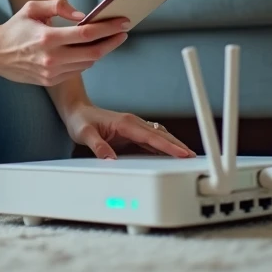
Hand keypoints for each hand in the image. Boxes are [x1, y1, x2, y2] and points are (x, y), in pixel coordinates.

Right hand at [0, 0, 128, 85]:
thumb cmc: (15, 26)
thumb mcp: (32, 7)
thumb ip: (58, 6)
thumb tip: (83, 15)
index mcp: (48, 38)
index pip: (87, 34)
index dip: (109, 28)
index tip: (124, 22)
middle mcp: (51, 58)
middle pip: (93, 52)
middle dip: (112, 41)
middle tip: (124, 32)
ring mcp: (51, 72)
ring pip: (87, 63)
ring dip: (101, 51)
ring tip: (109, 39)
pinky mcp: (50, 81)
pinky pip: (77, 71)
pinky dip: (86, 60)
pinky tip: (90, 50)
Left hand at [61, 103, 196, 159]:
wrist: (78, 111)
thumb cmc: (81, 121)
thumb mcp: (84, 134)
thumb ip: (97, 146)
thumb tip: (110, 160)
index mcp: (125, 123)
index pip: (152, 136)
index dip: (168, 145)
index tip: (182, 153)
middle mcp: (133, 124)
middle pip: (161, 135)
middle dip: (178, 146)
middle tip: (193, 157)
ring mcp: (134, 128)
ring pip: (159, 137)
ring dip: (173, 146)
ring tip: (187, 157)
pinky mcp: (132, 134)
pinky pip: (152, 140)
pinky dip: (164, 146)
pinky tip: (171, 154)